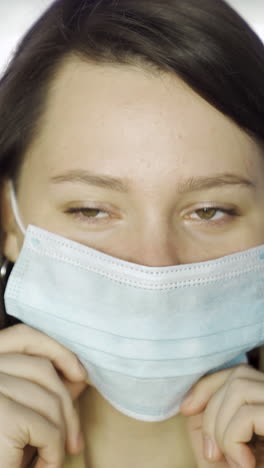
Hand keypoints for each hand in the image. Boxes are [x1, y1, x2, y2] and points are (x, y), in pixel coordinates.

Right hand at [0, 323, 88, 467]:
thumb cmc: (0, 447)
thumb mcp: (20, 413)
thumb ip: (43, 391)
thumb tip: (78, 375)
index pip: (22, 336)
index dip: (55, 349)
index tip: (79, 374)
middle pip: (42, 369)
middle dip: (66, 405)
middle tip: (74, 441)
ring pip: (50, 401)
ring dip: (59, 435)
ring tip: (51, 457)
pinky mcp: (2, 416)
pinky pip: (48, 431)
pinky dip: (53, 454)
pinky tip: (43, 466)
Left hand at [180, 364, 263, 467]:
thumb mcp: (224, 451)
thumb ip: (211, 422)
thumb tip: (191, 402)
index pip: (238, 372)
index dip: (208, 385)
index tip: (186, 409)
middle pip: (238, 376)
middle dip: (211, 410)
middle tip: (212, 453)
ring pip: (240, 388)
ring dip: (222, 426)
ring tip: (231, 460)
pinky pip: (248, 415)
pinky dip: (233, 439)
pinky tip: (244, 464)